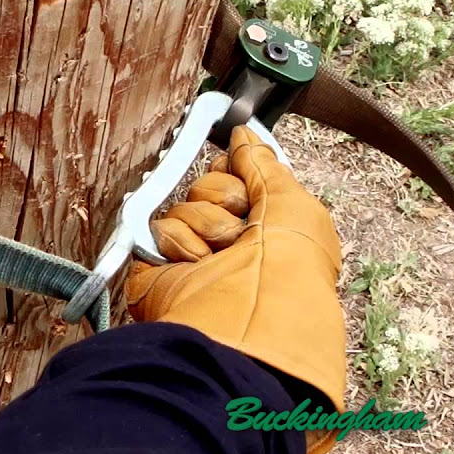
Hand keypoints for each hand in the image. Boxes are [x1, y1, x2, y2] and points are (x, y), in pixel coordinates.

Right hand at [126, 125, 344, 453]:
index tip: (247, 180)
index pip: (237, 176)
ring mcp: (194, 256)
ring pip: (182, 206)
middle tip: (240, 227)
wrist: (248, 320)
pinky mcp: (161, 269)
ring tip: (220, 253)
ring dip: (205, 225)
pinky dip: (180, 243)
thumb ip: (264, 163)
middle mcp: (231, 243)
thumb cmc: (288, 271)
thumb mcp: (295, 205)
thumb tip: (242, 132)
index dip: (241, 173)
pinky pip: (159, 229)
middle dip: (223, 199)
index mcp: (269, 228)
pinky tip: (197, 265)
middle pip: (207, 187)